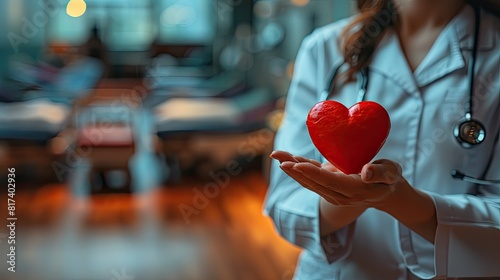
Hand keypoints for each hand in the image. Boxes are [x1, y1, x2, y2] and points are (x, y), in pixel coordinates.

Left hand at [270, 150, 404, 207]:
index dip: (312, 173)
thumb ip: (381, 173)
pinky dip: (298, 168)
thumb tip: (366, 172)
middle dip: (294, 169)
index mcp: (354, 191)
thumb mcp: (391, 174)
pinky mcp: (328, 187)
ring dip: (291, 168)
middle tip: (278, 156)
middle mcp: (339, 195)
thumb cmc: (389, 179)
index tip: (296, 164)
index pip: (330, 182)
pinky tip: (286, 158)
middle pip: (313, 182)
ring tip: (276, 155)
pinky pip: (310, 178)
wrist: (385, 192)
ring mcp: (331, 193)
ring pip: (308, 181)